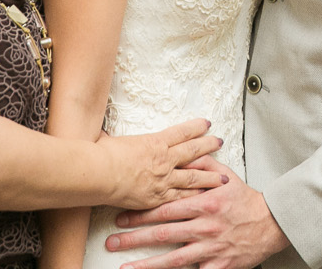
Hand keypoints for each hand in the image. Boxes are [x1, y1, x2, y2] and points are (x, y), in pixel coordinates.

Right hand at [103, 120, 226, 209]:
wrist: (98, 174)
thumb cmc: (101, 154)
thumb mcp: (109, 138)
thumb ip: (113, 137)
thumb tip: (102, 133)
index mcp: (154, 141)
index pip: (182, 132)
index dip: (196, 127)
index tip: (207, 123)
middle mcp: (164, 159)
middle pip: (193, 151)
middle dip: (209, 146)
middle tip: (220, 143)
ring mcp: (163, 179)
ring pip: (193, 176)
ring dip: (210, 175)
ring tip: (224, 176)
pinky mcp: (158, 197)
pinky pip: (181, 197)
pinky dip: (194, 196)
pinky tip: (204, 196)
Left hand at [107, 158, 288, 268]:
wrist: (272, 223)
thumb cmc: (245, 200)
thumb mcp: (226, 176)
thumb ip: (202, 164)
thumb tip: (184, 152)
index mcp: (204, 203)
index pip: (166, 208)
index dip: (141, 213)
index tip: (121, 216)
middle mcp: (205, 226)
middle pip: (163, 233)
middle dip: (134, 238)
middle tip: (113, 241)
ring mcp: (211, 249)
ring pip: (174, 259)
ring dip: (147, 265)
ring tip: (125, 268)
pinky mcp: (219, 266)